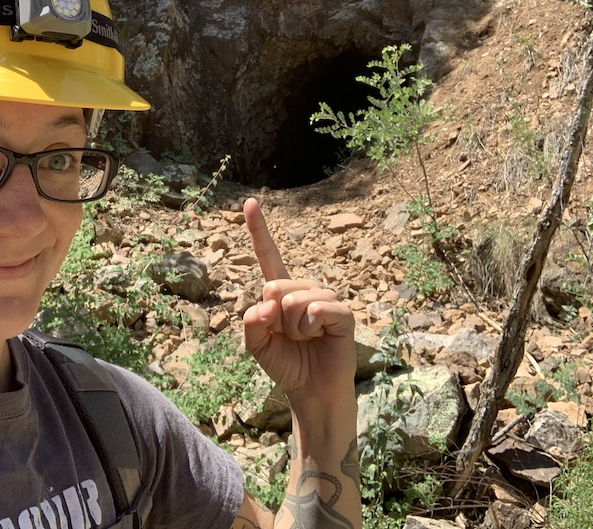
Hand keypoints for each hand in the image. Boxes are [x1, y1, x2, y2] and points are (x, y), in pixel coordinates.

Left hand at [241, 198, 356, 404]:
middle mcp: (304, 288)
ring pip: (295, 300)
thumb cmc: (286, 363)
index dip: (258, 229)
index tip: (250, 202)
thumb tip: (266, 304)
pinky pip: (317, 309)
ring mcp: (325, 298)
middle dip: (275, 319)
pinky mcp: (342, 313)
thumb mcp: (256, 344)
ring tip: (305, 339)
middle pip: (275, 286)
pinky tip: (320, 337)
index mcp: (281, 291)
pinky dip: (310, 328)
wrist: (310, 389)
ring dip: (293, 328)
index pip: (268, 255)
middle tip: (289, 336)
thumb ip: (251, 323)